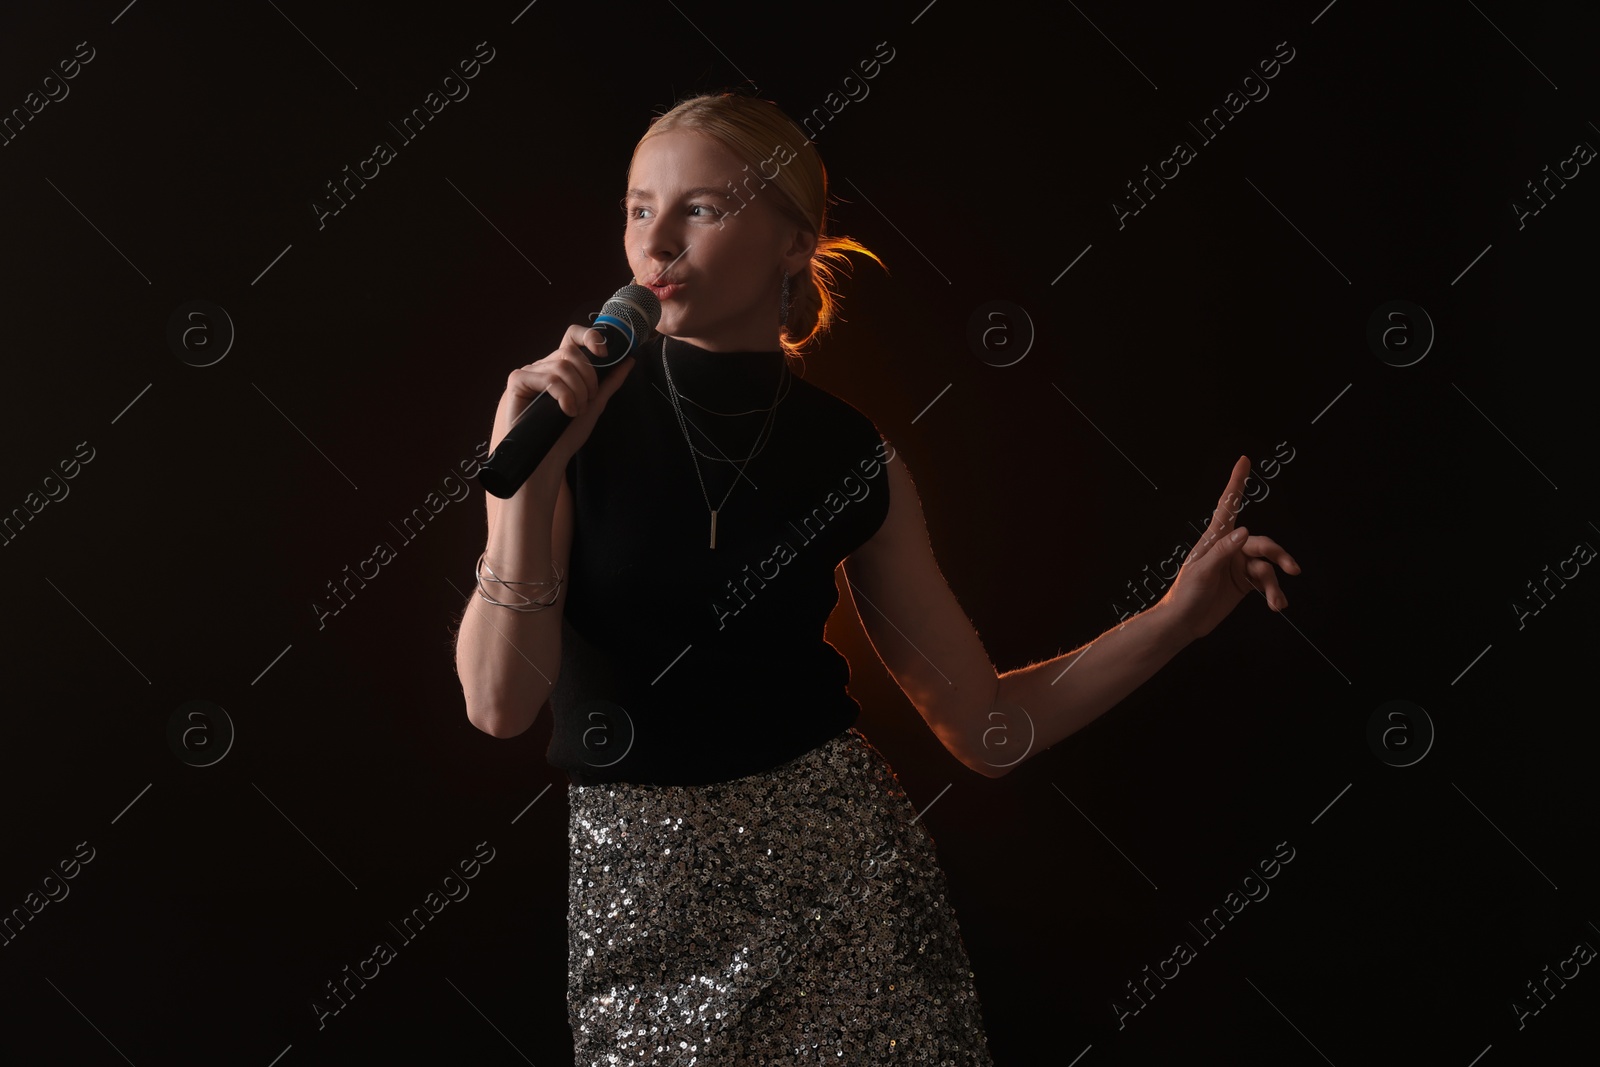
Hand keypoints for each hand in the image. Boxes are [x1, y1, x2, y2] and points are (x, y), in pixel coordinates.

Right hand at [496, 324, 637, 469]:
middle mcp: (544, 366)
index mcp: (560, 368)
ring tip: (574, 411)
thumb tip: (629, 360)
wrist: (548, 459)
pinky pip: (549, 378)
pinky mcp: (517, 381)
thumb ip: (609, 382)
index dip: (589, 337)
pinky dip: (563, 396)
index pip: (572, 337)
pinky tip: (565, 412)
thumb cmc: (566, 435)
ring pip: (563, 367)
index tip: (604, 353)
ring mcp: (529, 372)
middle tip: (587, 402)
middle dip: (588, 379)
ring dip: (577, 392)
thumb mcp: (594, 405)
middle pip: (572, 353)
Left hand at [1158, 455, 1300, 641]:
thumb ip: (1223, 551)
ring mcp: (1238, 565)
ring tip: (1277, 602)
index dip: (1237, 482)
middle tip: (1291, 568)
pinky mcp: (1244, 582)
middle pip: (1261, 542)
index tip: (1244, 461)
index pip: (1228, 505)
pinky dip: (1273, 592)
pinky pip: (1266, 581)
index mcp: (1214, 539)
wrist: (1184, 623)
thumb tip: (1244, 532)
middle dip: (1277, 554)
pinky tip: (1277, 604)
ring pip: (1266, 565)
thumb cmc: (1185, 595)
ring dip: (1274, 583)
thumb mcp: (1202, 572)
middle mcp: (1229, 548)